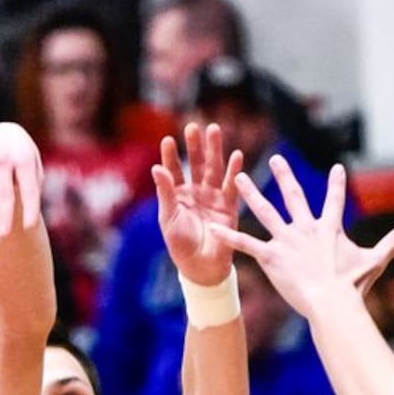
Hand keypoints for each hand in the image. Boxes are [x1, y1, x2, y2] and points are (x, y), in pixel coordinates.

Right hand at [0, 121, 41, 236]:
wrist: (3, 130)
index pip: (28, 189)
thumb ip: (33, 183)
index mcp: (22, 159)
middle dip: (4, 216)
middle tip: (4, 237)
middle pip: (4, 194)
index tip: (29, 228)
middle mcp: (1, 160)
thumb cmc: (22, 155)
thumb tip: (25, 206)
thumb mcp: (33, 163)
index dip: (30, 208)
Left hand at [152, 121, 245, 286]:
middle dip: (195, 146)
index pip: (174, 170)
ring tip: (214, 130)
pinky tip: (238, 155)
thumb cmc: (180, 246)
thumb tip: (155, 168)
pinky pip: (232, 186)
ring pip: (214, 169)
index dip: (171, 156)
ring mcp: (213, 197)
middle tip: (194, 126)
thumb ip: (165, 192)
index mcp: (178, 195)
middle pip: (196, 163)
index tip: (167, 140)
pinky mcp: (229, 206)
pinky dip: (235, 172)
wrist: (201, 267)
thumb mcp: (169, 218)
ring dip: (215, 150)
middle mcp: (196, 192)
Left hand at [221, 159, 393, 322]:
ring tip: (237, 177)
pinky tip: (213, 228)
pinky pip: (247, 244)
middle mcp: (305, 228)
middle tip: (277, 159)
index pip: (334, 200)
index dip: (336, 185)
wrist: (332, 301)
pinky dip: (230, 237)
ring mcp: (286, 241)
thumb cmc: (352, 285)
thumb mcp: (375, 261)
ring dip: (250, 193)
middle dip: (285, 176)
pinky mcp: (271, 256)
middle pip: (294, 196)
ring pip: (265, 212)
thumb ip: (392, 243)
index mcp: (329, 229)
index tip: (336, 168)